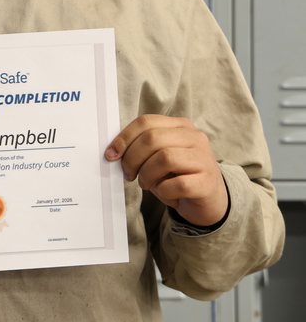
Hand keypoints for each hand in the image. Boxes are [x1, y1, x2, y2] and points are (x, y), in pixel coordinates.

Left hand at [105, 115, 227, 226]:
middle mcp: (194, 137)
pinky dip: (164, 191)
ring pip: (164, 158)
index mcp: (180, 126)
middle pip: (152, 138)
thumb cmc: (178, 175)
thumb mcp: (159, 157)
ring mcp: (203, 158)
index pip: (146, 122)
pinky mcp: (207, 182)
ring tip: (146, 184)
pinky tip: (166, 193)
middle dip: (132, 158)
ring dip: (147, 175)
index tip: (111, 154)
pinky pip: (177, 184)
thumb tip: (115, 152)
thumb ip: (143, 148)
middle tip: (128, 174)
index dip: (124, 138)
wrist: (210, 200)